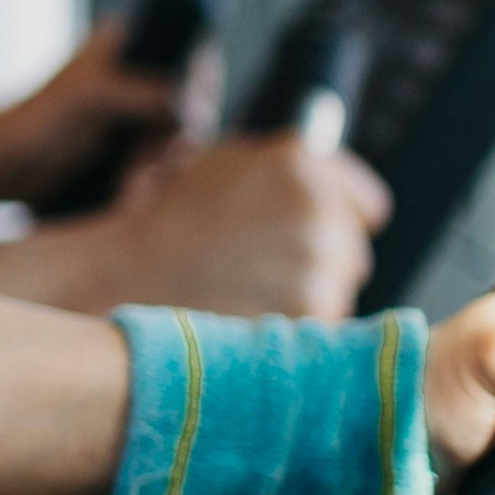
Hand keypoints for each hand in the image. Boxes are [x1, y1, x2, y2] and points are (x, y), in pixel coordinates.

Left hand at [6, 18, 217, 202]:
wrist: (6, 167)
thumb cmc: (39, 121)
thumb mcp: (96, 99)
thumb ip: (149, 97)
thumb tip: (199, 109)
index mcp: (124, 43)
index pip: (188, 52)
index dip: (201, 86)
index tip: (191, 120)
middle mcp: (134, 74)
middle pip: (187, 104)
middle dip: (170, 140)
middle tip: (148, 164)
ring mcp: (132, 112)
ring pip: (173, 138)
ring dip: (157, 166)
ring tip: (129, 186)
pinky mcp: (126, 146)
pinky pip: (156, 162)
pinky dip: (146, 179)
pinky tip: (125, 193)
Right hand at [98, 130, 385, 318]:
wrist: (127, 273)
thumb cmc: (172, 220)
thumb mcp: (228, 164)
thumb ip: (290, 169)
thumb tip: (339, 187)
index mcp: (303, 163)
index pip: (368, 205)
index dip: (338, 221)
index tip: (310, 235)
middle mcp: (320, 209)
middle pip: (352, 254)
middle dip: (317, 264)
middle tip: (261, 270)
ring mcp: (320, 265)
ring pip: (337, 294)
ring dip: (305, 300)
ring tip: (248, 295)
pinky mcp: (312, 316)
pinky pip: (323, 329)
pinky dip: (293, 331)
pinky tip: (251, 318)